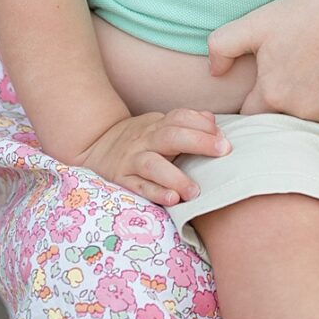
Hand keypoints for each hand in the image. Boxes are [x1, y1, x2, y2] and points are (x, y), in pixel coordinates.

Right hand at [81, 108, 228, 208]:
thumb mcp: (159, 126)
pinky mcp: (121, 181)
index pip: (180, 118)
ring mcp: (131, 160)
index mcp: (157, 126)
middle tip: (223, 151)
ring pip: (152, 165)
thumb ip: (186, 124)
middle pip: (171, 136)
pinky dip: (155, 193)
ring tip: (194, 191)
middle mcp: (144, 140)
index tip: (224, 139)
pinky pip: (138, 187)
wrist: (94, 147)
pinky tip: (172, 200)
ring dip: (175, 177)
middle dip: (199, 142)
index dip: (203, 125)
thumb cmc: (139, 141)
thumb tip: (213, 120)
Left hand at [208, 0, 318, 127]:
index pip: (252, 117)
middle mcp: (300, 113)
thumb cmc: (303, 11)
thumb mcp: (254, 23)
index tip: (261, 91)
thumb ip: (221, 47)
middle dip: (281, 112)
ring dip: (311, 113)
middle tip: (290, 83)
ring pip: (314, 126)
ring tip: (314, 84)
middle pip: (283, 125)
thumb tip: (214, 73)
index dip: (254, 104)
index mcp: (271, 95)